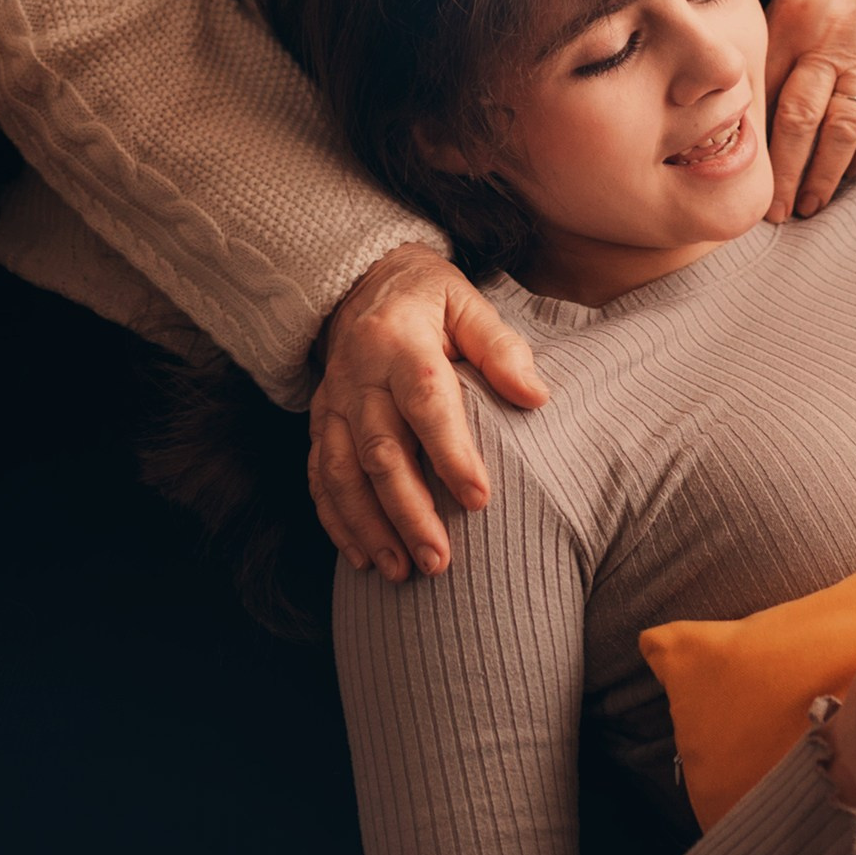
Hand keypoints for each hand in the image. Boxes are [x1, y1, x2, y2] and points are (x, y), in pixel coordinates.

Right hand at [309, 245, 546, 581]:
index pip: (425, 400)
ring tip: (401, 572)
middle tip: (439, 560)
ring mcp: (333, 401)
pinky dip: (337, 521)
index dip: (450, 452)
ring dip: (370, 527)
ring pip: (343, 473)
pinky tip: (362, 557)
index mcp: (399, 339)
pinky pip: (320, 477)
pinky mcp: (320, 421)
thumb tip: (535, 397)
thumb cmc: (429, 299)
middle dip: (409, 511)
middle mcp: (358, 374)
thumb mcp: (467, 302)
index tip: (480, 500)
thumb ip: (500, 348)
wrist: (362, 282)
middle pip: (380, 451)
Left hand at [764, 0, 855, 222]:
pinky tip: (854, 170)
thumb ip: (768, 42)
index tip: (744, 178)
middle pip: (803, 120)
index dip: (756, 143)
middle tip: (775, 212)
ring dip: (827, 173)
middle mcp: (832, 42)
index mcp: (792, 23)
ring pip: (848, 126)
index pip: (768, 95)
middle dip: (787, 172)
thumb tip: (737, 98)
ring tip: (811, 204)